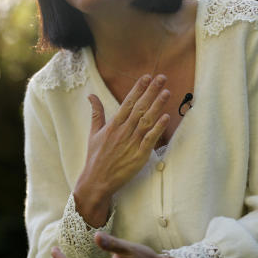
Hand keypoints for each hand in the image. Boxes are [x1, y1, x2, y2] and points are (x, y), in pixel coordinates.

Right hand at [73, 75, 169, 225]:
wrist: (96, 181)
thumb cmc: (95, 157)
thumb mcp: (93, 133)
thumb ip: (96, 113)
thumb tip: (91, 96)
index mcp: (113, 125)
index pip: (127, 102)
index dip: (138, 89)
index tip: (146, 77)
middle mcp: (123, 131)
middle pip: (139, 108)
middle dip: (151, 92)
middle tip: (161, 78)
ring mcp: (131, 143)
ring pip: (146, 121)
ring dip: (157, 106)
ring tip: (166, 92)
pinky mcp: (139, 156)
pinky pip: (150, 139)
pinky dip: (158, 128)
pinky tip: (166, 117)